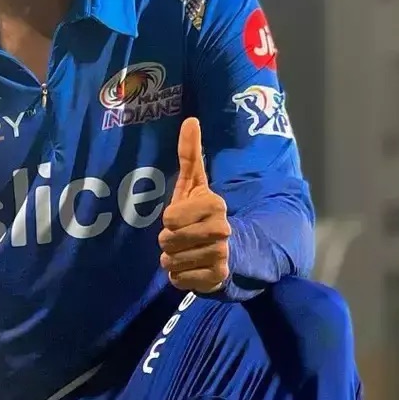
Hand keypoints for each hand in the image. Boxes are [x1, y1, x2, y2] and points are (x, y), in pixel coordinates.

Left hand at [158, 117, 230, 293]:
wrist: (231, 252)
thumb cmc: (203, 216)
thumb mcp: (195, 186)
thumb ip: (190, 155)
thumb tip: (190, 120)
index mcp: (214, 205)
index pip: (170, 218)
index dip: (171, 221)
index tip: (183, 219)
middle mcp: (221, 230)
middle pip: (167, 241)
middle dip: (169, 242)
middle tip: (184, 239)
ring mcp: (220, 256)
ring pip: (170, 261)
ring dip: (172, 260)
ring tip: (188, 253)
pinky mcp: (216, 278)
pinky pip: (177, 279)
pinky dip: (179, 276)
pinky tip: (192, 268)